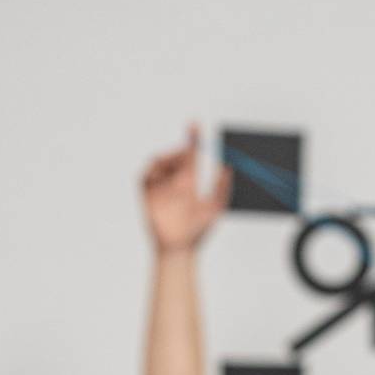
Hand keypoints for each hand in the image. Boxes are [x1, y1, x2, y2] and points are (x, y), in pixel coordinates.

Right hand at [141, 125, 231, 253]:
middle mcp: (173, 180)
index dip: (192, 138)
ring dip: (169, 159)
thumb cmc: (198, 232)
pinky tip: (167, 177)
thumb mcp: (216, 206)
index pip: (190, 154)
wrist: (181, 249)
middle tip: (191, 156)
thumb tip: (228, 166)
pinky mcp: (147, 194)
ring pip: (158, 160)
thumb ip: (222, 186)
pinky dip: (153, 170)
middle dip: (182, 150)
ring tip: (182, 171)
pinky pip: (145, 175)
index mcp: (189, 181)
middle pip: (175, 154)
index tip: (194, 125)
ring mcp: (160, 186)